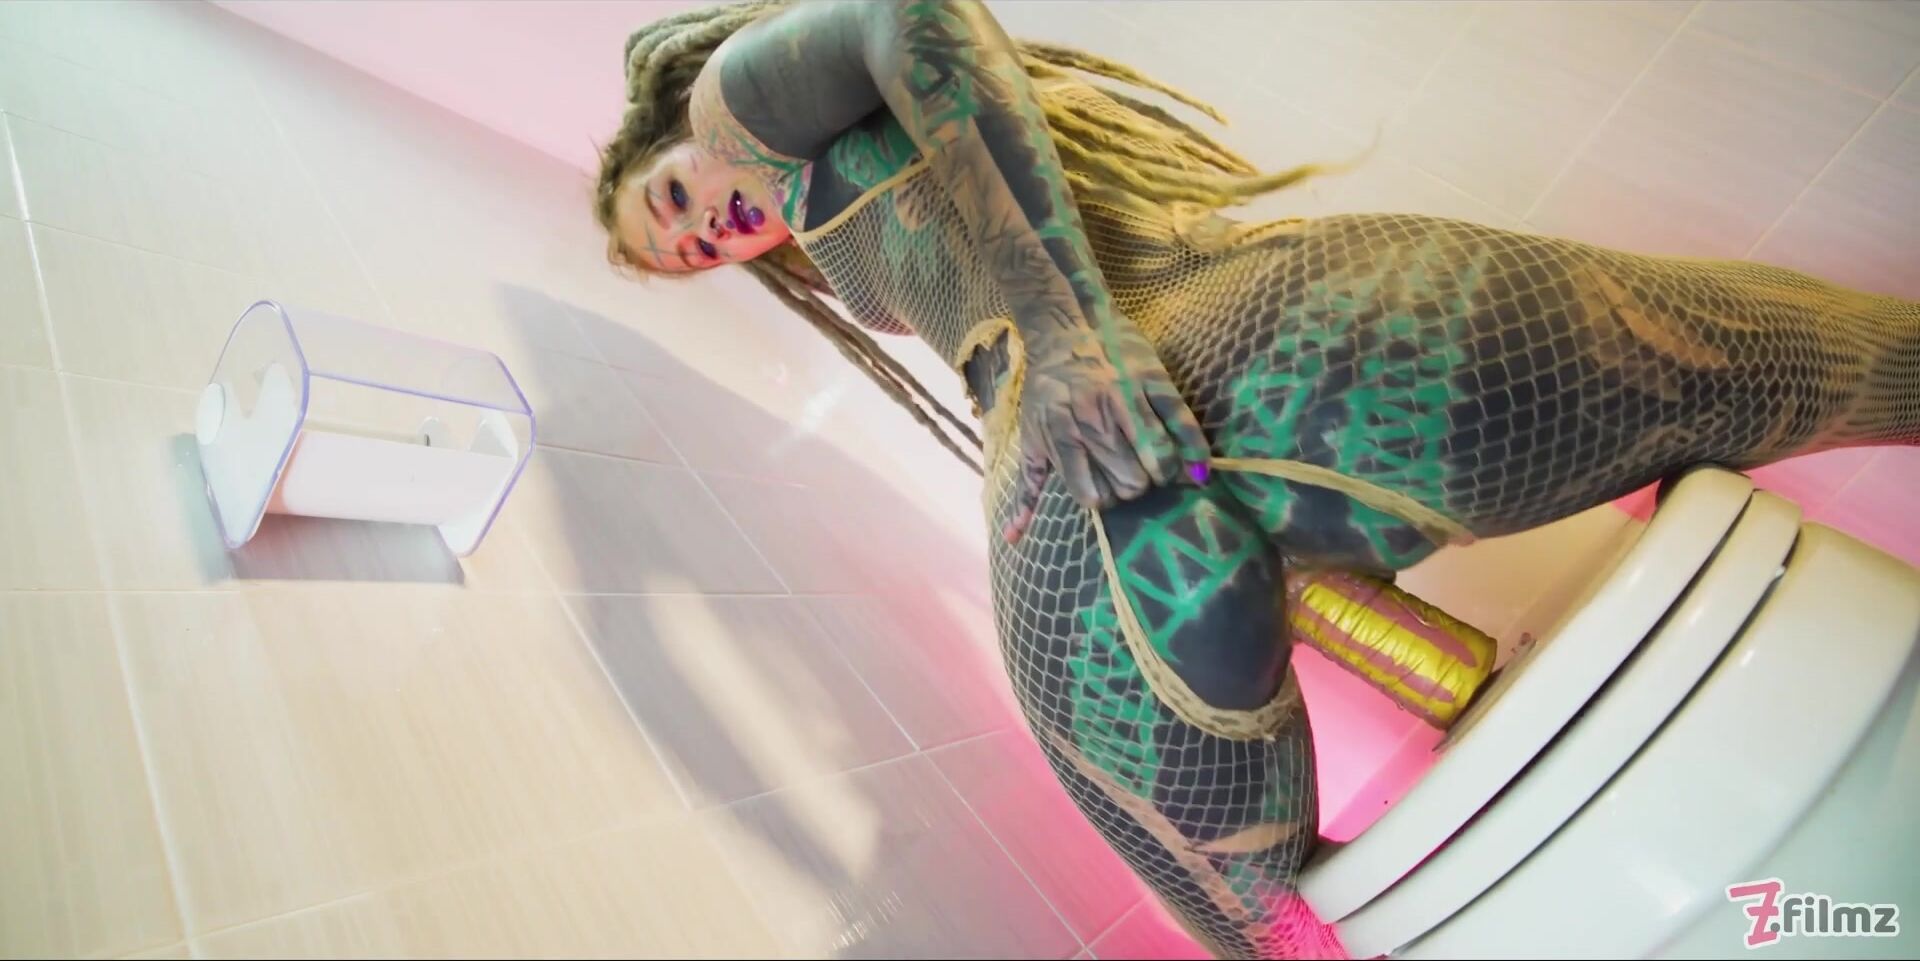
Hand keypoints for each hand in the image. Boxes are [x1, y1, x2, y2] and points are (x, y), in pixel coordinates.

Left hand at [1003, 318, 1211, 542]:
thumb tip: (1012, 539)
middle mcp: (1093, 420)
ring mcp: (1126, 399)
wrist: (1065, 330)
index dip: (1104, 500)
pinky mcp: (1154, 381)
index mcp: (1062, 436)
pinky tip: (1197, 470)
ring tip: (1157, 469)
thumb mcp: (1031, 437)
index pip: (1094, 496)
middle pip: (1131, 484)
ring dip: (1162, 474)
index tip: (1105, 489)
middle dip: (1133, 488)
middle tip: (1129, 475)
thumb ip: (1028, 488)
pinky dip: (1194, 451)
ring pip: (1159, 461)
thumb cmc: (1047, 391)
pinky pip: (1182, 422)